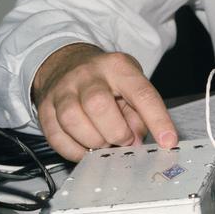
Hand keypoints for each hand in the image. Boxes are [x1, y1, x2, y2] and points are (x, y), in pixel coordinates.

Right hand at [31, 43, 177, 162]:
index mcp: (118, 67)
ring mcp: (63, 90)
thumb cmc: (105, 78)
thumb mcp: (130, 84)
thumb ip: (139, 113)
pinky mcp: (45, 107)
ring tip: (104, 143)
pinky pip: (56, 136)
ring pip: (73, 120)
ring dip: (93, 141)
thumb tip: (138, 141)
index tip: (168, 141)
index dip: (157, 119)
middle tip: (124, 141)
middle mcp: (88, 75)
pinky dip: (74, 151)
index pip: (141, 93)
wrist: (66, 63)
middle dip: (116, 132)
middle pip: (99, 105)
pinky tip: (86, 149)